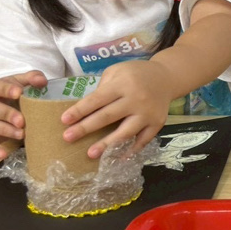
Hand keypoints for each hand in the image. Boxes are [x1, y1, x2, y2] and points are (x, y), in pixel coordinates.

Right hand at [0, 71, 48, 158]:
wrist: (10, 104)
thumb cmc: (16, 92)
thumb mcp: (23, 81)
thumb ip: (32, 77)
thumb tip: (42, 81)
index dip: (4, 89)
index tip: (19, 93)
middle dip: (5, 113)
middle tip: (22, 120)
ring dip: (4, 130)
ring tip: (22, 134)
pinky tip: (3, 155)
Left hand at [60, 61, 175, 157]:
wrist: (166, 77)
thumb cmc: (135, 73)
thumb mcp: (116, 71)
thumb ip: (103, 88)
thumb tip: (87, 110)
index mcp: (123, 84)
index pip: (97, 99)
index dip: (80, 111)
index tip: (64, 121)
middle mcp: (136, 99)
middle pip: (108, 116)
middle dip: (86, 128)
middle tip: (68, 138)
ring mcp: (148, 113)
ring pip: (125, 132)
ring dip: (107, 144)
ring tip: (91, 154)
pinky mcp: (157, 123)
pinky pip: (143, 140)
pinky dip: (131, 150)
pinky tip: (118, 158)